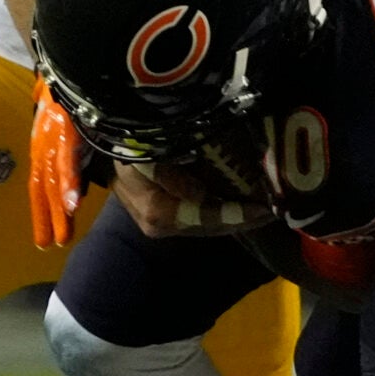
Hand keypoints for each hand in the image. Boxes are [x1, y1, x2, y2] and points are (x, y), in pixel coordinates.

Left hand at [27, 77, 84, 248]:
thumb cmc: (67, 87)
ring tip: (63, 238)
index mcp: (43, 145)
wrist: (67, 58)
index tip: (44, 238)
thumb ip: (70, 150)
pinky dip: (69, 184)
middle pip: (42, 190)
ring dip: (58, 211)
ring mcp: (52, 140)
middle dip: (47, 219)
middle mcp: (43, 146)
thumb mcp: (67, 120)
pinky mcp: (65, 132)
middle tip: (51, 246)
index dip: (40, 211)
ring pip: (53, 183)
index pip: (39, 185)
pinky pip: (67, 163)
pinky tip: (72, 204)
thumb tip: (76, 179)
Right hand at [109, 161, 272, 237]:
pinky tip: (238, 206)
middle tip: (272, 211)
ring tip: (261, 210)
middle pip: (211, 228)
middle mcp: (160, 226)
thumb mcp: (144, 155)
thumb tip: (200, 196)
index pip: (207, 218)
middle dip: (242, 220)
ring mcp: (160, 226)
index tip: (266, 208)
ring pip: (206, 227)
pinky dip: (220, 213)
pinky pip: (198, 220)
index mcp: (159, 213)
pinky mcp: (162, 221)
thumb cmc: (125, 147)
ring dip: (234, 219)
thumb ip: (171, 175)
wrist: (102, 152)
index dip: (238, 214)